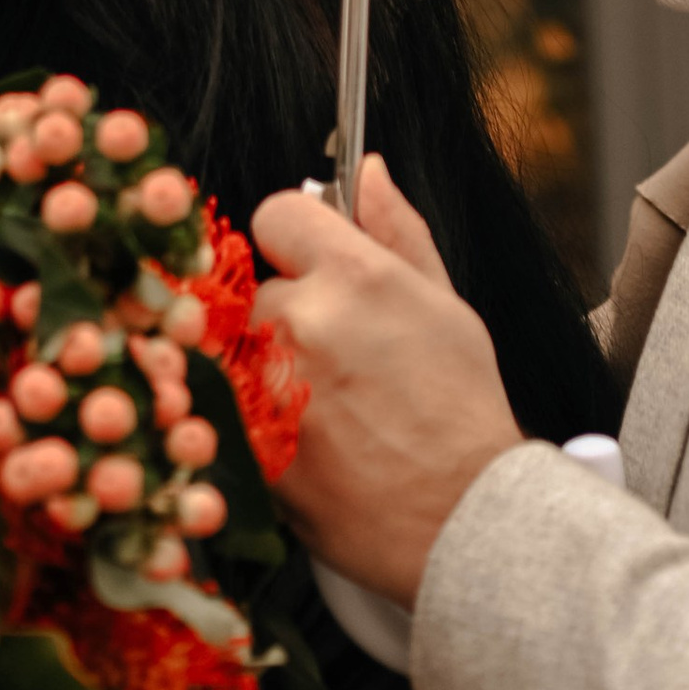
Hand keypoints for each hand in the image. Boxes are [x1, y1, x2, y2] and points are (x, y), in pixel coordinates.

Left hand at [253, 155, 523, 608]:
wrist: (459, 518)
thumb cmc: (460, 411)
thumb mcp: (445, 304)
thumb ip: (396, 230)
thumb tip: (368, 171)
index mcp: (355, 276)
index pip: (277, 213)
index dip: (296, 239)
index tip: (313, 264)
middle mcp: (302, 321)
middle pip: (256, 287)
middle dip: (286, 313)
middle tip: (334, 356)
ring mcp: (266, 386)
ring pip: (237, 348)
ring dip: (266, 367)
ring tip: (326, 405)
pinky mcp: (245, 443)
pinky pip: (229, 405)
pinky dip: (256, 417)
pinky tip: (308, 438)